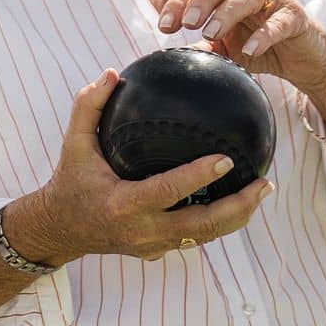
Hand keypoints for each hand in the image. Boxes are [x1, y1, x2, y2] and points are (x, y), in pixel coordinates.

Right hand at [6, 71, 272, 264]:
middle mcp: (142, 230)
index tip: (227, 159)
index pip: (168, 191)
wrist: (61, 229)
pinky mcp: (158, 251)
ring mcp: (153, 246)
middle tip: (264, 183)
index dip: (198, 176)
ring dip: (238, 216)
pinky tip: (240, 201)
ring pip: (206, 236)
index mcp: (122, 204)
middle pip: (201, 225)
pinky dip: (221, 222)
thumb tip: (112, 73)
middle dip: (238, 207)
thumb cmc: (70, 180)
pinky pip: (196, 238)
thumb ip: (88, 107)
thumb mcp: (73, 143)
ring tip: (262, 190)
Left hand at [159, 0, 325, 110]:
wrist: (303, 59)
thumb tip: (175, 59)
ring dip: (226, 12)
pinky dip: (263, 34)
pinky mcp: (296, 16)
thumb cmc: (259, 45)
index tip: (164, 27)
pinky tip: (250, 49)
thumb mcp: (226, 48)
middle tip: (188, 23)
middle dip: (201, 0)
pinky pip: (279, 21)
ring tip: (211, 33)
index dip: (178, 4)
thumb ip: (205, 47)